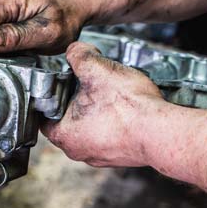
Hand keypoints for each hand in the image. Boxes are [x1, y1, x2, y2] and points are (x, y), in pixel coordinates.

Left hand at [41, 42, 164, 167]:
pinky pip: (110, 134)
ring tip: (110, 93)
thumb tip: (76, 51)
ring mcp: (101, 156)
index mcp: (64, 135)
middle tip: (88, 83)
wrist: (162, 131)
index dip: (51, 93)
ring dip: (97, 110)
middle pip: (67, 120)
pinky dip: (114, 120)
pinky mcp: (120, 155)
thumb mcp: (97, 68)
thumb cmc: (129, 108)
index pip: (44, 114)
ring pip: (89, 127)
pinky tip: (125, 107)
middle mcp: (80, 151)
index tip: (60, 81)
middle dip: (76, 100)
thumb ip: (79, 55)